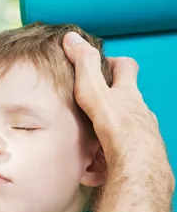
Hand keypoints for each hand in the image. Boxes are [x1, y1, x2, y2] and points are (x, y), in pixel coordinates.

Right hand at [63, 32, 173, 211]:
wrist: (136, 167)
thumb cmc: (118, 128)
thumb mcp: (95, 91)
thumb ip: (84, 66)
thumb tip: (72, 38)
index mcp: (128, 95)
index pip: (126, 69)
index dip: (115, 63)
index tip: (101, 64)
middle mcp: (138, 114)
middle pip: (125, 102)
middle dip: (108, 105)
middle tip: (86, 109)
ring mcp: (139, 137)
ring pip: (120, 133)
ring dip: (103, 137)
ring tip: (82, 146)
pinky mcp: (132, 160)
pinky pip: (114, 161)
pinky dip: (101, 166)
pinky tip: (89, 172)